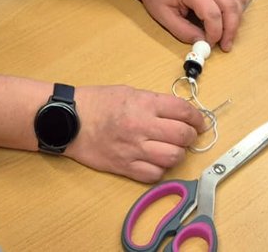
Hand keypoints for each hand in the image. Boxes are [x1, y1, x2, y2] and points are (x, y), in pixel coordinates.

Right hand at [67, 85, 205, 182]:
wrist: (68, 121)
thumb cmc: (96, 103)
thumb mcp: (128, 92)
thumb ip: (153, 102)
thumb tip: (177, 113)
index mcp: (144, 104)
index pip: (183, 111)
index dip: (197, 117)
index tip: (199, 121)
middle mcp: (141, 126)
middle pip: (183, 136)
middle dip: (192, 136)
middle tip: (189, 135)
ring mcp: (133, 149)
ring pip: (173, 157)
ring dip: (178, 154)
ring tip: (173, 148)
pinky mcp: (125, 167)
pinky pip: (154, 174)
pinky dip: (160, 169)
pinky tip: (156, 161)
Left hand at [131, 0, 248, 50]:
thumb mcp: (164, 16)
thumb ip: (183, 31)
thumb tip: (202, 43)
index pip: (212, 13)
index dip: (214, 33)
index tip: (209, 44)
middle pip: (229, 5)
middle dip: (231, 29)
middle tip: (225, 45)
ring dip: (237, 17)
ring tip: (228, 33)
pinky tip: (236, 11)